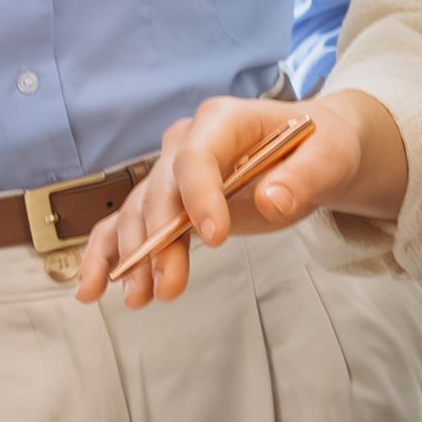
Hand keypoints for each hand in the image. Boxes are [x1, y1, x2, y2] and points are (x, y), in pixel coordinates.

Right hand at [82, 91, 398, 307]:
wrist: (313, 153)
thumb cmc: (320, 150)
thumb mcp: (330, 159)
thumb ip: (303, 179)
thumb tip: (270, 201)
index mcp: (224, 121)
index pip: (198, 157)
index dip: (199, 196)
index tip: (214, 238)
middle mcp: (187, 143)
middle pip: (161, 191)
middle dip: (160, 241)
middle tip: (167, 286)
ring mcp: (172, 173)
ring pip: (139, 214)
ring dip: (134, 257)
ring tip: (139, 299)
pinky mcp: (168, 203)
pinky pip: (127, 225)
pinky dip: (107, 254)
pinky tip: (92, 289)